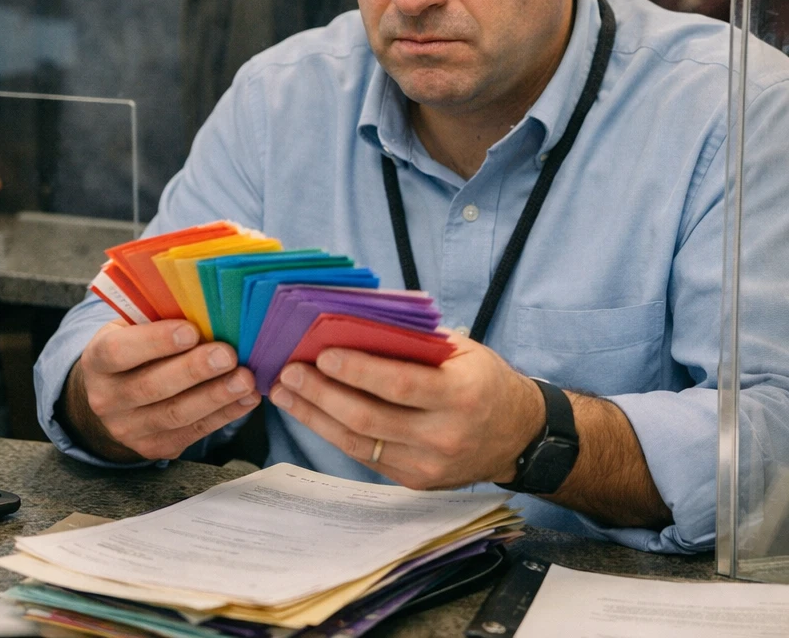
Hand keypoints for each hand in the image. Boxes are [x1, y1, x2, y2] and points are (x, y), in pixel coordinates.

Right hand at [69, 319, 260, 461]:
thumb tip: (206, 305)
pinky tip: (246, 398)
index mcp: (97, 361)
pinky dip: (224, 414)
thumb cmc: (134, 348)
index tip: (191, 331)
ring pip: (175, 415)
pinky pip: (193, 432)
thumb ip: (158, 318)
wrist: (115, 397)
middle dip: (194, 371)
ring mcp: (129, 429)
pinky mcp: (155, 447)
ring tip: (245, 379)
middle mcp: (107, 399)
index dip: (155, 342)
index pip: (119, 352)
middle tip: (228, 355)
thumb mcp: (132, 327)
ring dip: (215, 396)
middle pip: (151, 387)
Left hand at [268, 334, 543, 489]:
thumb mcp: (460, 350)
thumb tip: (354, 321)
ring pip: (359, 443)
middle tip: (289, 371)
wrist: (517, 435)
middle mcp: (444, 436)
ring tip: (285, 392)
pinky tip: (310, 412)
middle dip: (322, 394)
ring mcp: (428, 466)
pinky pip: (364, 456)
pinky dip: (333, 432)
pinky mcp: (414, 481)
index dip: (358, 370)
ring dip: (315, 416)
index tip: (323, 354)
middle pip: (370, 418)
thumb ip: (413, 340)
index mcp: (461, 395)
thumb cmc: (483, 380)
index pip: (400, 384)